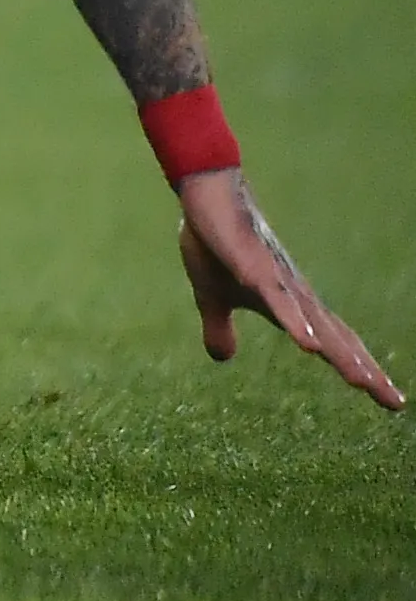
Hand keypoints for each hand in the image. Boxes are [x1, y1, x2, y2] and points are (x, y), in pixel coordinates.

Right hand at [176, 169, 401, 406]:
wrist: (205, 198)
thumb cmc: (214, 244)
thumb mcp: (211, 297)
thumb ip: (221, 328)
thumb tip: (222, 358)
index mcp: (291, 306)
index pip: (336, 343)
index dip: (361, 369)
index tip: (391, 400)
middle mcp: (296, 296)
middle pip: (338, 340)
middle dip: (366, 371)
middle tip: (396, 402)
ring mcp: (278, 281)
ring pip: (315, 324)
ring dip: (339, 354)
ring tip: (362, 382)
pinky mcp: (253, 267)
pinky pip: (278, 300)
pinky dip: (296, 323)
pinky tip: (309, 345)